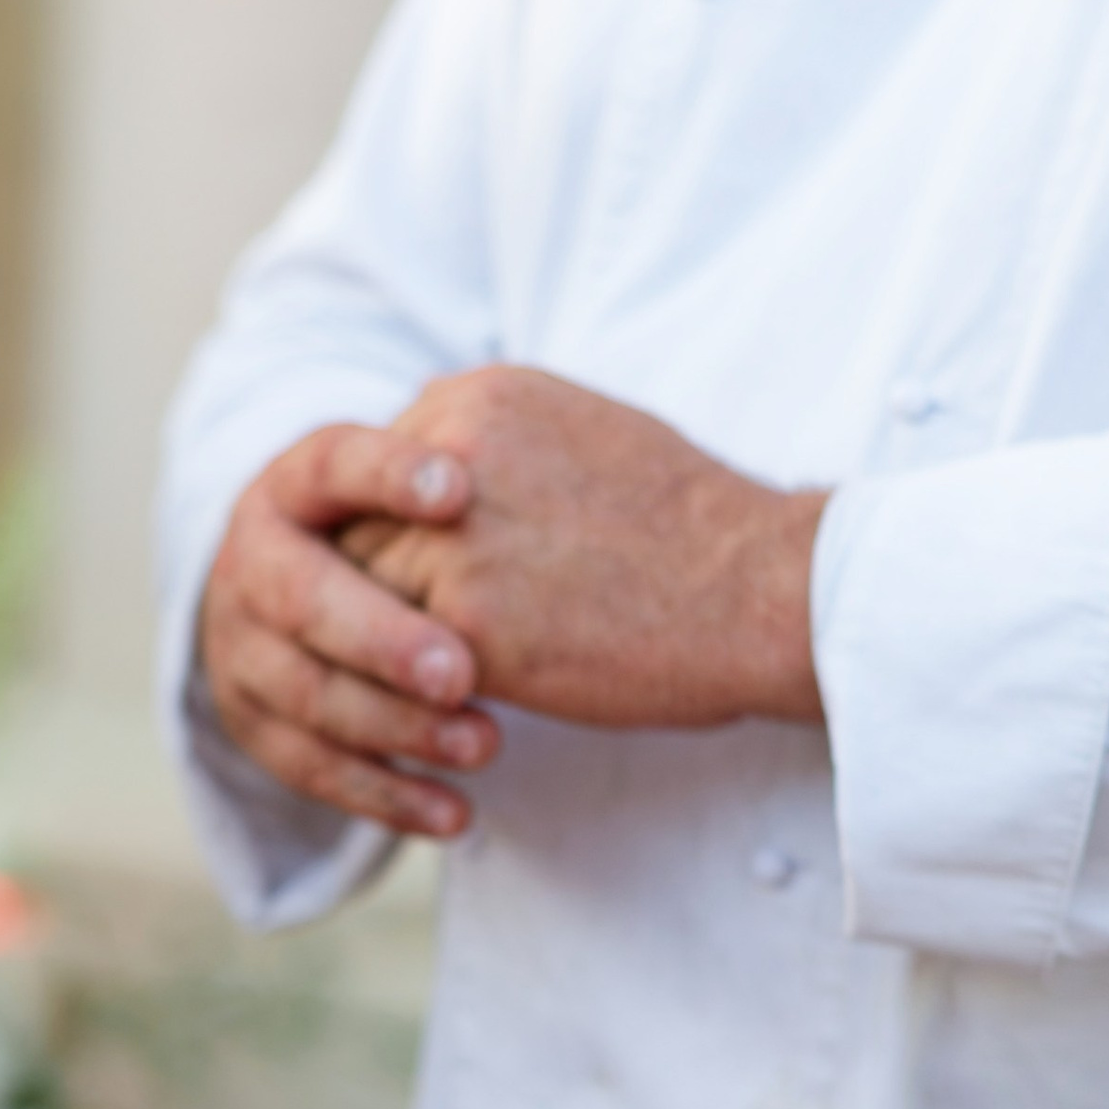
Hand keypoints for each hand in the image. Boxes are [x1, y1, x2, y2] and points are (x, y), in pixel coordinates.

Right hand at [197, 425, 504, 839]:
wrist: (292, 593)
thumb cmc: (389, 532)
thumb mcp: (403, 488)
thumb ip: (444, 470)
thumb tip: (494, 462)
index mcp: (291, 488)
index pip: (331, 465)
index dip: (386, 477)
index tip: (460, 491)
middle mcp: (251, 566)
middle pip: (304, 599)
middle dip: (382, 638)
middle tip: (460, 671)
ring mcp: (242, 651)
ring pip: (310, 695)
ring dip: (397, 727)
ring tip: (485, 745)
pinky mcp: (253, 727)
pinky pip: (314, 771)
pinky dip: (387, 796)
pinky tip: (456, 815)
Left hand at [341, 368, 827, 731]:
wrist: (755, 589)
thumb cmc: (685, 525)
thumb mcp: (582, 430)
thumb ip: (491, 442)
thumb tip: (422, 458)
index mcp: (477, 398)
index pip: (374, 476)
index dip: (391, 542)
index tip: (420, 586)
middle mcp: (451, 455)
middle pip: (352, 538)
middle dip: (370, 598)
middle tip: (388, 652)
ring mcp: (453, 538)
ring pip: (362, 606)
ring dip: (383, 654)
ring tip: (425, 688)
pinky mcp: (467, 622)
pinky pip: (395, 668)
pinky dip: (410, 695)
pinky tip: (452, 711)